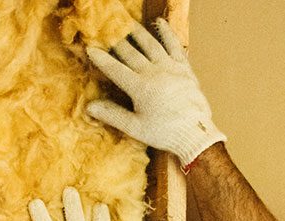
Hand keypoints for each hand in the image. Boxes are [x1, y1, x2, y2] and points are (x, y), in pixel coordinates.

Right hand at [86, 19, 225, 165]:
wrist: (195, 133)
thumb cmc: (165, 133)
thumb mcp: (135, 127)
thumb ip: (112, 115)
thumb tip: (90, 107)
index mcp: (140, 88)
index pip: (115, 69)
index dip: (102, 59)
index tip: (91, 49)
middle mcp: (154, 73)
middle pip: (131, 53)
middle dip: (117, 42)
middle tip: (107, 32)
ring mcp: (170, 67)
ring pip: (150, 44)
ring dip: (138, 33)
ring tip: (128, 23)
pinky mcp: (184, 67)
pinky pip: (174, 45)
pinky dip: (166, 33)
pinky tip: (159, 22)